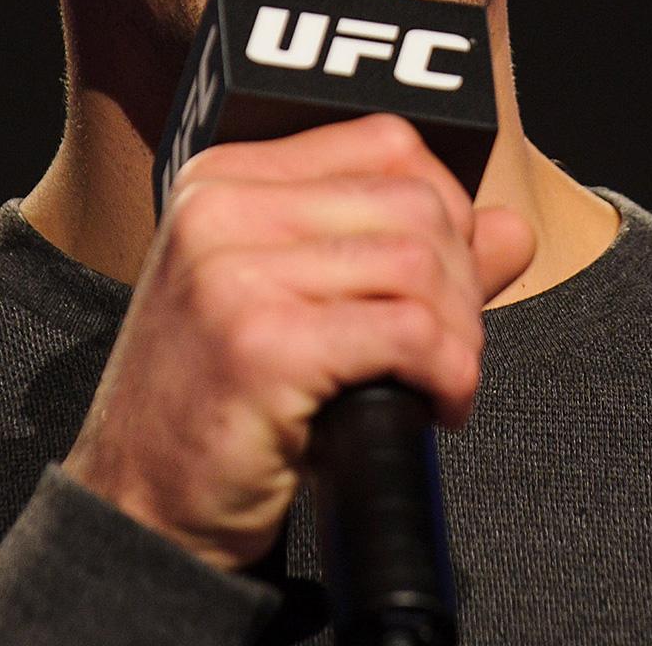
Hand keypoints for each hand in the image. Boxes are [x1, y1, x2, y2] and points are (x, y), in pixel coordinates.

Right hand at [60, 114, 535, 570]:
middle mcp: (220, 208)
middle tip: (447, 348)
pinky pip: (410, 334)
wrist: (141, 507)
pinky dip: (449, 373)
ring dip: (459, 335)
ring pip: (420, 265)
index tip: (446, 278)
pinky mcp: (262, 344)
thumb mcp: (301, 303)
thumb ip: (405, 253)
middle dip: (462, 282)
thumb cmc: (221, 405)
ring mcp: (233, 273)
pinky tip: (435, 406)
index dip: (446, 209)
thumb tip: (511, 226)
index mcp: (224, 179)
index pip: (386, 143)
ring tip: (440, 380)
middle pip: (414, 202)